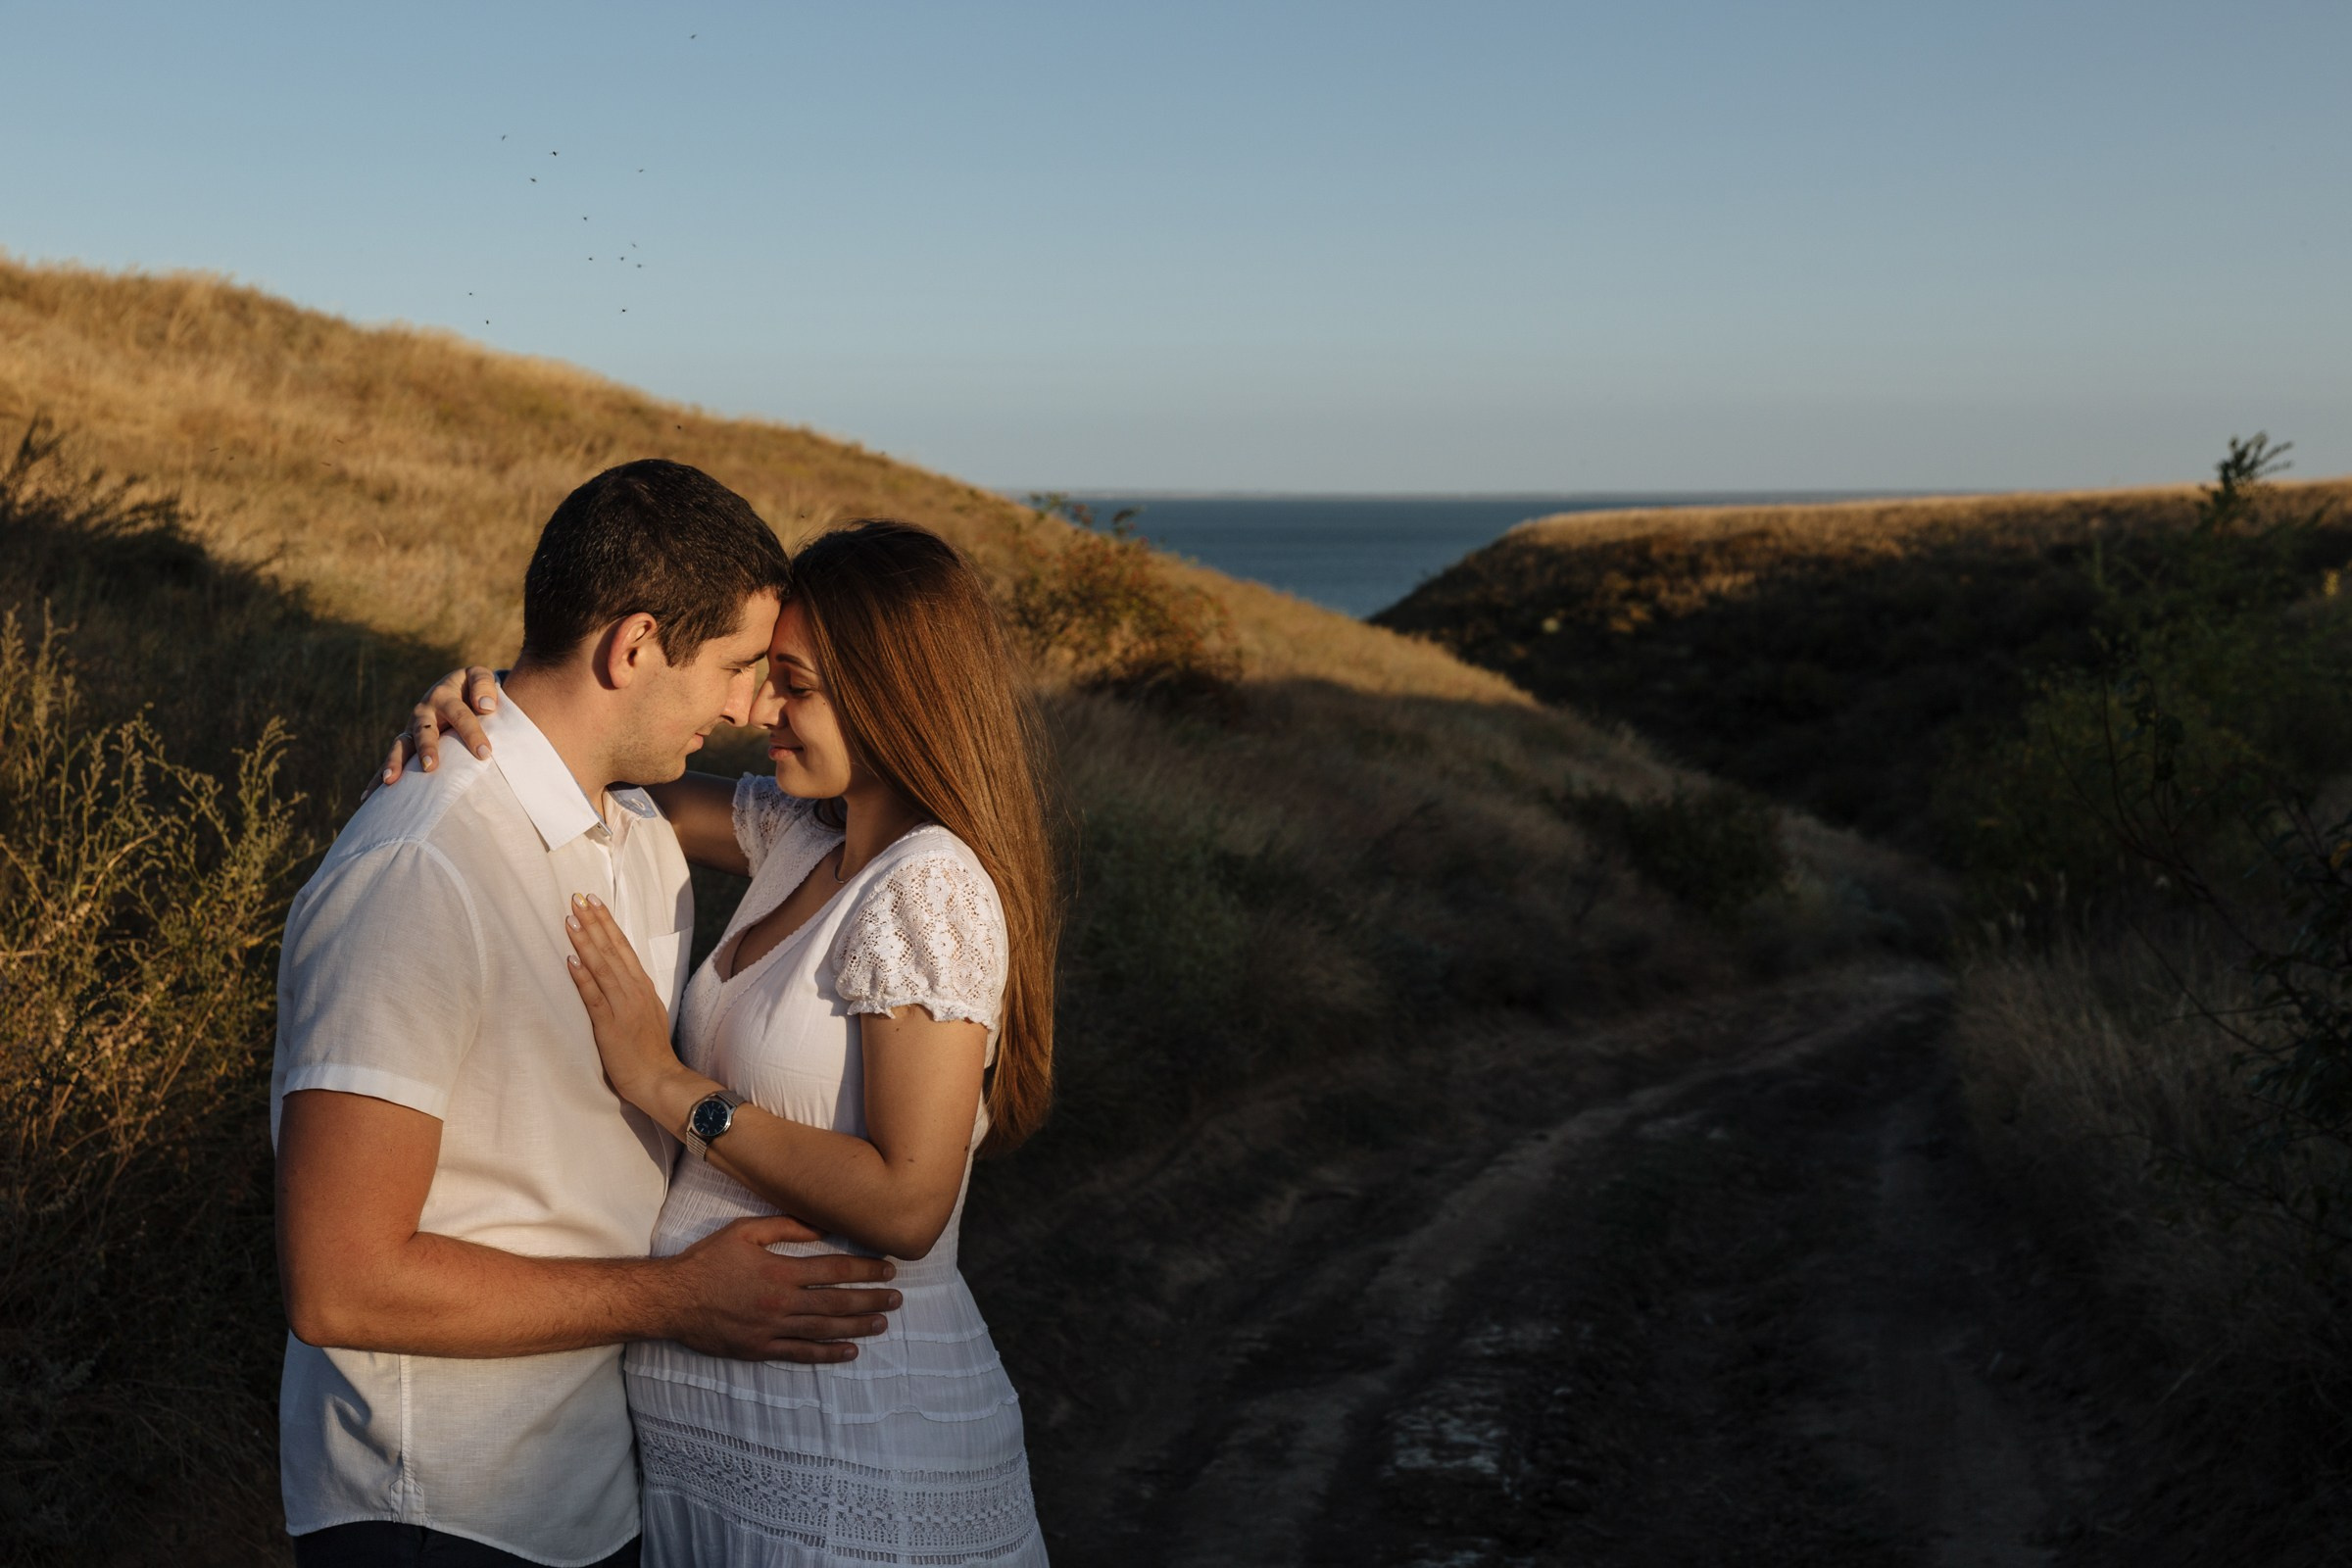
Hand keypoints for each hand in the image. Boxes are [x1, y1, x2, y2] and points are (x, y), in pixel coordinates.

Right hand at [380, 666, 500, 785]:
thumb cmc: (471, 688)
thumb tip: (485, 707)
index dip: (472, 733)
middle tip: (429, 766)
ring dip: (395, 762)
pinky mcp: (407, 745)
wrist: (455, 689)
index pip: (459, 715)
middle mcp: (423, 713)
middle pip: (423, 731)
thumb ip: (484, 686)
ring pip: (401, 746)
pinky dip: (378, 777)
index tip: (484, 753)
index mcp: (443, 696)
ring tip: (390, 780)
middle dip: (426, 748)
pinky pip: (393, 761)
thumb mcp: (478, 677)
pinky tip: (369, 797)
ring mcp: (412, 729)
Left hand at [565, 893, 687, 1106]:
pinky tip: (571, 960)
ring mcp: (623, 1006)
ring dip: (586, 941)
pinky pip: (594, 997)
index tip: (593, 902)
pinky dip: (583, 977)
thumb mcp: (648, 1013)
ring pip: (603, 967)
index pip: (623, 947)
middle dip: (594, 922)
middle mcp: (634, 990)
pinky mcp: (611, 1025)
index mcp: (643, 987)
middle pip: (612, 949)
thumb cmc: (650, 1052)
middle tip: (578, 898)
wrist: (660, 1079)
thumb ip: (634, 993)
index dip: (607, 923)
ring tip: (571, 919)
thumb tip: (619, 976)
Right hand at [666, 1214, 899, 1362]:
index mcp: (780, 1271)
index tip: (888, 1268)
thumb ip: (785, 1227)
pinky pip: (800, 1354)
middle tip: (897, 1298)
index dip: (865, 1270)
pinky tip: (849, 1352)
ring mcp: (772, 1329)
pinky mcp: (760, 1349)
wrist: (673, 1299)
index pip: (834, 1270)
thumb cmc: (708, 1261)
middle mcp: (781, 1302)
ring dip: (857, 1326)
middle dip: (871, 1299)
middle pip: (837, 1302)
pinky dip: (827, 1354)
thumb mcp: (744, 1232)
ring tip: (882, 1323)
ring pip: (824, 1329)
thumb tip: (823, 1225)